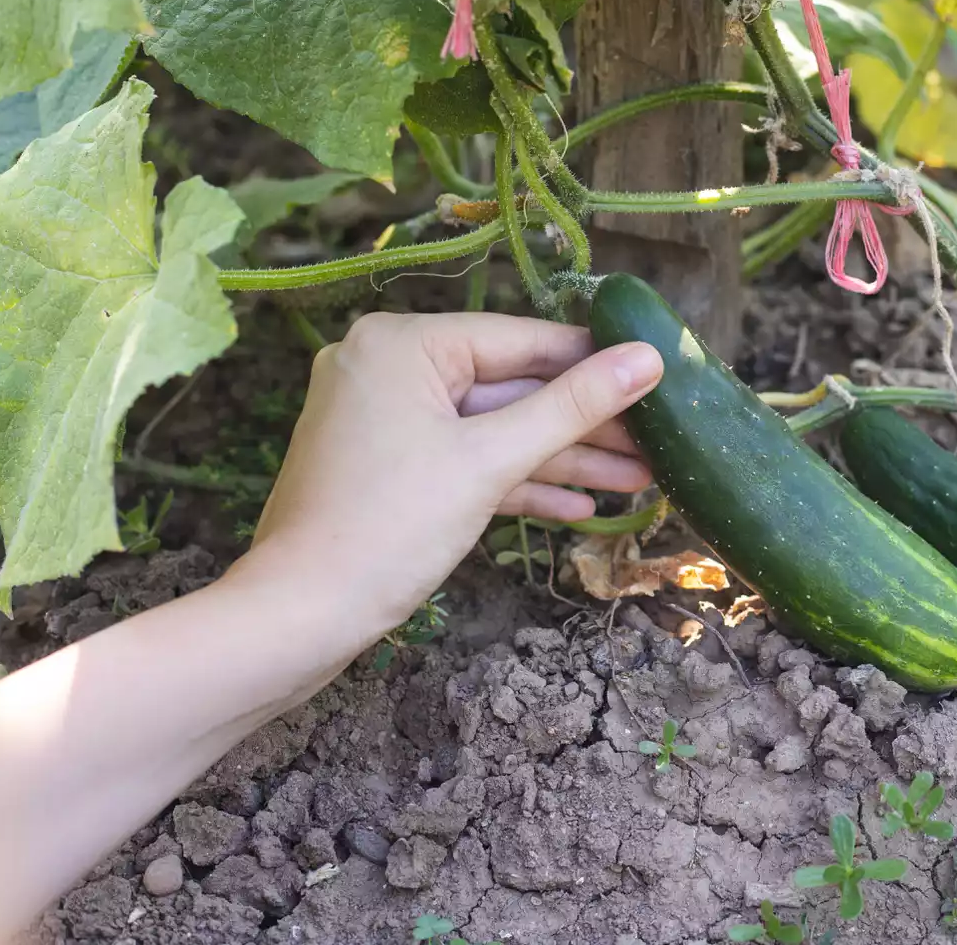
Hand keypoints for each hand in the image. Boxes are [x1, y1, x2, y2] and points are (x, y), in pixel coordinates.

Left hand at [246, 311, 661, 631]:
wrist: (299, 617)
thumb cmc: (389, 526)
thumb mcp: (490, 461)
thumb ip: (572, 406)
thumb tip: (647, 359)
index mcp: (402, 344)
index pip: (519, 339)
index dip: (592, 360)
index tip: (657, 374)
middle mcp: (387, 367)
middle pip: (509, 387)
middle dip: (583, 424)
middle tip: (656, 442)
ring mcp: (385, 419)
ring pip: (492, 430)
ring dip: (561, 458)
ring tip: (637, 481)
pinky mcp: (388, 467)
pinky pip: (464, 460)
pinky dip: (514, 481)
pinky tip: (578, 506)